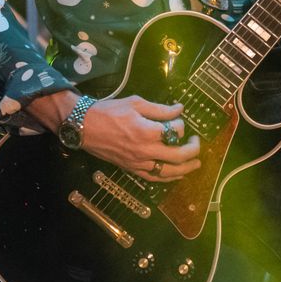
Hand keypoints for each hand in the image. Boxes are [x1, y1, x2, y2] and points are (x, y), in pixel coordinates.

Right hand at [78, 95, 200, 182]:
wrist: (85, 126)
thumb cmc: (109, 111)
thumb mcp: (135, 103)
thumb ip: (159, 109)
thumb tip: (179, 109)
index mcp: (146, 131)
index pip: (175, 131)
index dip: (181, 124)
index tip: (178, 118)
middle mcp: (145, 150)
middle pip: (178, 155)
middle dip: (192, 149)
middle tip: (196, 142)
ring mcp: (139, 163)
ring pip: (169, 171)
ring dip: (186, 168)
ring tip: (196, 162)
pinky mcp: (132, 169)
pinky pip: (155, 178)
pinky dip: (169, 177)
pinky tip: (177, 174)